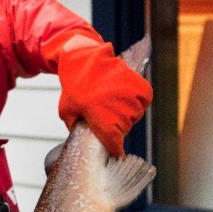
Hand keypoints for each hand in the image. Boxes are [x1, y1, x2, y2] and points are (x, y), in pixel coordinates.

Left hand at [53, 39, 152, 157]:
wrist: (84, 60)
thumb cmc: (74, 87)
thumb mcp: (67, 112)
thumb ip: (76, 128)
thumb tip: (84, 138)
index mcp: (104, 122)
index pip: (115, 145)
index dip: (115, 149)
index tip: (115, 152)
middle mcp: (121, 112)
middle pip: (125, 129)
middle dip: (116, 126)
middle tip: (105, 114)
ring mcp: (132, 98)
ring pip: (136, 115)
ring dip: (127, 112)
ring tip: (113, 102)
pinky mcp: (140, 85)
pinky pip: (145, 99)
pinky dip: (139, 100)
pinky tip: (127, 96)